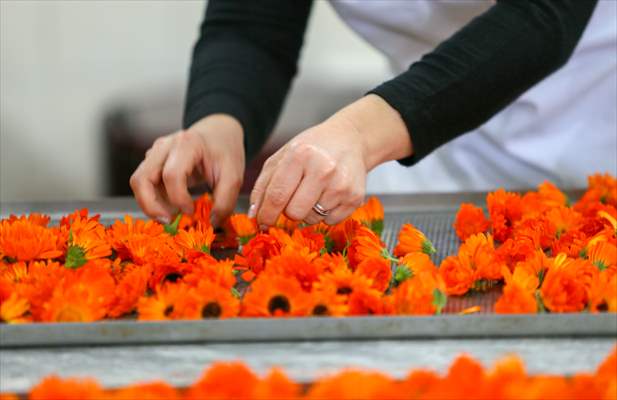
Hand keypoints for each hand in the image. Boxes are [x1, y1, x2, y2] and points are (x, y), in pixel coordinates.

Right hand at [130, 114, 244, 225]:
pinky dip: (153, 199)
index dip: (178, 198)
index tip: (191, 211)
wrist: (219, 132)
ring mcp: (155, 153)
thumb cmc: (225, 151)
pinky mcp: (152, 162)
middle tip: (168, 221)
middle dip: (150, 205)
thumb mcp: (234, 175)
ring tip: (169, 217)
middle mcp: (164, 146)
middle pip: (142, 178)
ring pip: (138, 182)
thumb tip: (211, 223)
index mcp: (187, 144)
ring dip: (149, 204)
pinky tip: (170, 207)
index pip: (171, 175)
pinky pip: (145, 184)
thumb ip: (225, 201)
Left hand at [250, 94, 412, 226]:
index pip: (277, 196)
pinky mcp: (355, 197)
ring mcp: (341, 185)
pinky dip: (325, 213)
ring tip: (314, 190)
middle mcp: (323, 169)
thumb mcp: (283, 157)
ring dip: (307, 211)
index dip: (266, 214)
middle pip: (294, 213)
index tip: (262, 222)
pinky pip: (330, 222)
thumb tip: (255, 215)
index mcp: (300, 155)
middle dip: (288, 211)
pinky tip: (329, 194)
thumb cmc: (312, 148)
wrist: (350, 139)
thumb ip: (264, 184)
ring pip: (312, 219)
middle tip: (294, 197)